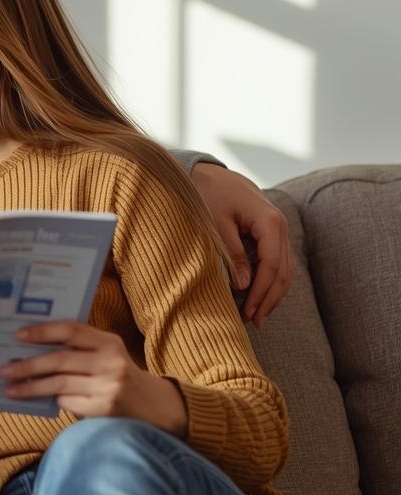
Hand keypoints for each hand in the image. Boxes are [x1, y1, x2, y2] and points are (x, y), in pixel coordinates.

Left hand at [1, 321, 186, 434]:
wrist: (152, 407)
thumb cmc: (117, 374)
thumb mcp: (106, 353)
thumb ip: (78, 347)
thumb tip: (29, 347)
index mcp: (109, 342)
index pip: (71, 330)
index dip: (42, 332)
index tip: (17, 335)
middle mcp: (110, 363)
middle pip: (60, 360)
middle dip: (28, 365)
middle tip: (4, 369)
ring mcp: (107, 388)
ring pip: (59, 385)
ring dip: (30, 387)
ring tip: (9, 388)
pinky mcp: (103, 410)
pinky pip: (67, 403)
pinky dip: (53, 400)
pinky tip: (40, 400)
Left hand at [190, 163, 292, 326]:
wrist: (210, 172)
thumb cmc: (209, 194)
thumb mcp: (216, 223)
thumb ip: (231, 253)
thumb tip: (242, 286)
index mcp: (269, 222)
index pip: (272, 265)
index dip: (261, 292)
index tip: (249, 313)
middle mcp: (280, 226)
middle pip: (283, 271)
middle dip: (269, 299)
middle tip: (255, 322)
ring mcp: (279, 229)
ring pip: (285, 269)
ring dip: (272, 293)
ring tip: (258, 316)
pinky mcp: (271, 233)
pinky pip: (277, 261)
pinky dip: (270, 280)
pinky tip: (258, 296)